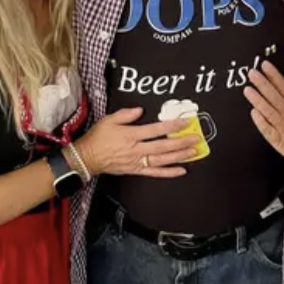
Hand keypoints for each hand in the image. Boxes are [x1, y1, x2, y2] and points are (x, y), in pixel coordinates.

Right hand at [74, 108, 198, 178]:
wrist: (87, 157)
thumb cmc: (97, 138)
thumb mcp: (109, 120)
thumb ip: (126, 114)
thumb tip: (140, 110)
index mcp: (131, 135)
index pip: (155, 130)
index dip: (171, 126)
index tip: (185, 122)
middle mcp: (136, 149)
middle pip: (163, 146)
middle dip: (181, 142)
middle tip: (196, 138)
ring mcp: (137, 161)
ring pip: (162, 160)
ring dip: (179, 156)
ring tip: (193, 152)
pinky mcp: (136, 170)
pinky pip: (155, 172)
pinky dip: (169, 172)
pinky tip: (181, 170)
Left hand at [243, 62, 283, 172]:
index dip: (274, 75)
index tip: (265, 66)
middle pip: (274, 96)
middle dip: (263, 84)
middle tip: (252, 73)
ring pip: (269, 111)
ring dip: (258, 100)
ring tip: (248, 90)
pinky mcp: (280, 141)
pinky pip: (268, 130)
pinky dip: (261, 122)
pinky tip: (253, 113)